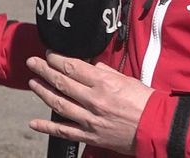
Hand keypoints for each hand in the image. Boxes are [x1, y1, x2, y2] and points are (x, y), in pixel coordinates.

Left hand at [26, 52, 153, 154]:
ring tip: (32, 83)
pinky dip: (47, 127)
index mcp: (103, 83)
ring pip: (58, 104)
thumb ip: (106, 72)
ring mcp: (90, 119)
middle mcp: (93, 100)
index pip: (73, 67)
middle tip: (32, 62)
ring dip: (42, 92)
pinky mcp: (90, 136)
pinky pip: (64, 131)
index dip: (57, 58)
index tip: (48, 53)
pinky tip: (34, 123)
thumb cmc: (146, 103)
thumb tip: (91, 66)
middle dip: (44, 70)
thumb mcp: (127, 79)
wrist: (157, 128)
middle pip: (61, 82)